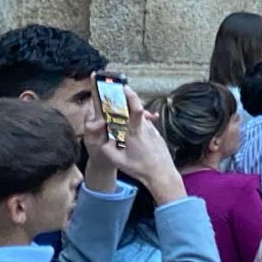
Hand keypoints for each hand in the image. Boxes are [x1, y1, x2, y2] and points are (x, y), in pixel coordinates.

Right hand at [90, 87, 185, 203]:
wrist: (161, 174)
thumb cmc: (140, 168)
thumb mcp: (117, 160)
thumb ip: (105, 147)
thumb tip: (100, 137)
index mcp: (136, 132)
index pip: (135, 108)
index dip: (130, 96)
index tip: (124, 87)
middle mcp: (146, 128)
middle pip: (137, 109)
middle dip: (126, 103)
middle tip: (116, 99)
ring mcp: (153, 130)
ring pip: (141, 118)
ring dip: (132, 115)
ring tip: (121, 119)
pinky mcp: (157, 134)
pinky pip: (145, 125)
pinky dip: (138, 124)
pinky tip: (132, 135)